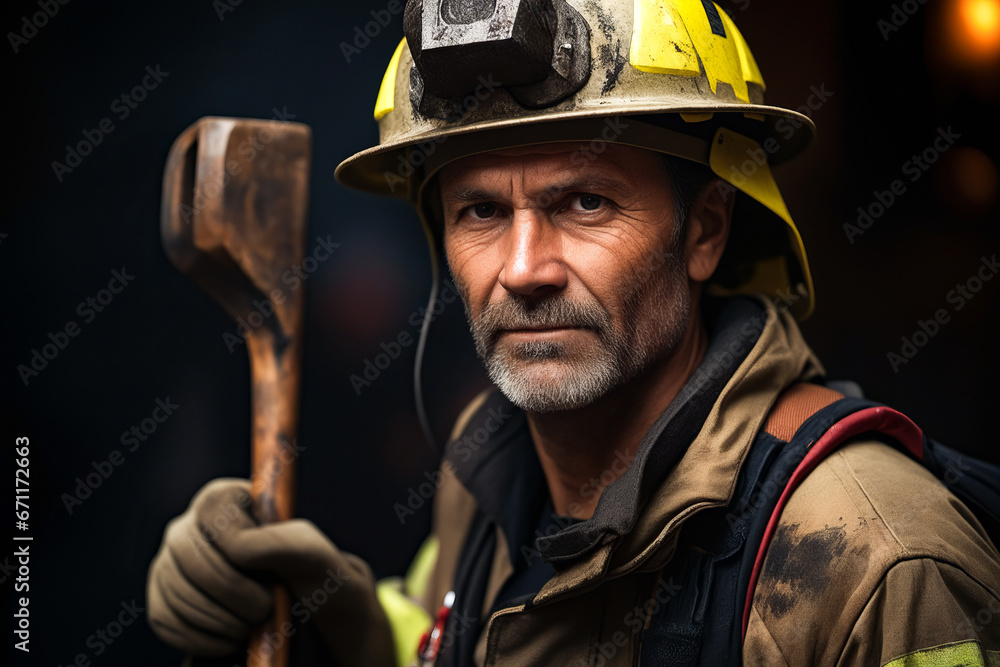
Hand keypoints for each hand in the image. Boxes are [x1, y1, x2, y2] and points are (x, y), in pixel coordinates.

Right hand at [147, 478, 394, 665]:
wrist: (311, 634)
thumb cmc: (322, 589)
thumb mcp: (322, 563)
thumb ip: (288, 543)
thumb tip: (239, 548)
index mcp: (233, 499)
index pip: (215, 508)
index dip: (239, 547)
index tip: (270, 576)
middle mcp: (194, 525)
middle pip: (188, 553)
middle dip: (233, 592)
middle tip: (266, 609)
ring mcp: (171, 563)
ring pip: (176, 590)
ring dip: (221, 619)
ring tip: (254, 623)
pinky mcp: (162, 602)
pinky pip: (166, 619)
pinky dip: (202, 638)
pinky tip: (232, 637)